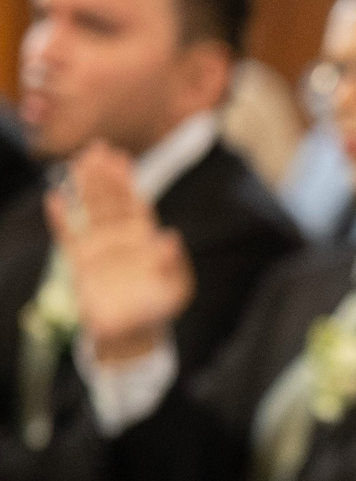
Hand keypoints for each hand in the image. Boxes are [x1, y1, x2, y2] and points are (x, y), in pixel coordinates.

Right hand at [52, 143, 193, 361]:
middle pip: (110, 200)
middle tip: (98, 148)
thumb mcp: (175, 289)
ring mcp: (97, 248)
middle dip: (105, 176)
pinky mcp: (79, 263)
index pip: (134, 204)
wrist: (132, 332)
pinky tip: (55, 198)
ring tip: (79, 162)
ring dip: (84, 187)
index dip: (127, 182)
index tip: (121, 158)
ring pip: (89, 211)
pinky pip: (68, 237)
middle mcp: (119, 238)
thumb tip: (171, 238)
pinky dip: (62, 219)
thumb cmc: (158, 308)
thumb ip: (174, 265)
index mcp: (144, 239)